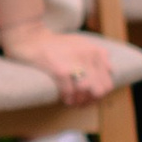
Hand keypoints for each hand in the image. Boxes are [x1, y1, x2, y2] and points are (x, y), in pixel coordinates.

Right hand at [1, 20, 118, 102]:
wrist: (31, 38)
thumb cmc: (56, 44)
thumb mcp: (81, 43)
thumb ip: (97, 55)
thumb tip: (111, 70)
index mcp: (96, 51)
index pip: (107, 83)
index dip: (99, 96)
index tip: (89, 99)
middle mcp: (89, 55)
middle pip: (99, 90)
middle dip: (90, 101)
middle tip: (80, 103)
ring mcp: (75, 62)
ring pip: (86, 92)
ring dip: (79, 101)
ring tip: (72, 102)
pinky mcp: (60, 69)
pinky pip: (69, 92)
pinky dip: (67, 98)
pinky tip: (63, 98)